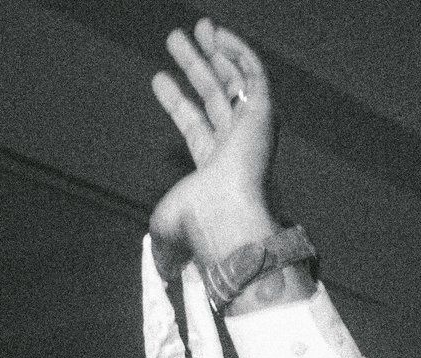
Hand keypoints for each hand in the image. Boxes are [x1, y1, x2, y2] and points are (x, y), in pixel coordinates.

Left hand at [149, 20, 279, 269]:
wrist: (231, 220)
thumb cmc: (201, 225)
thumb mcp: (167, 223)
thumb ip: (161, 236)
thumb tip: (157, 267)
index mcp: (216, 168)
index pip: (196, 125)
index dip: (176, 101)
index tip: (159, 79)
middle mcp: (236, 146)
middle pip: (213, 96)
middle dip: (196, 67)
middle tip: (178, 40)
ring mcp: (251, 129)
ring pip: (232, 81)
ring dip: (214, 52)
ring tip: (195, 26)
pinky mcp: (263, 115)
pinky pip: (253, 75)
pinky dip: (237, 53)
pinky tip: (217, 36)